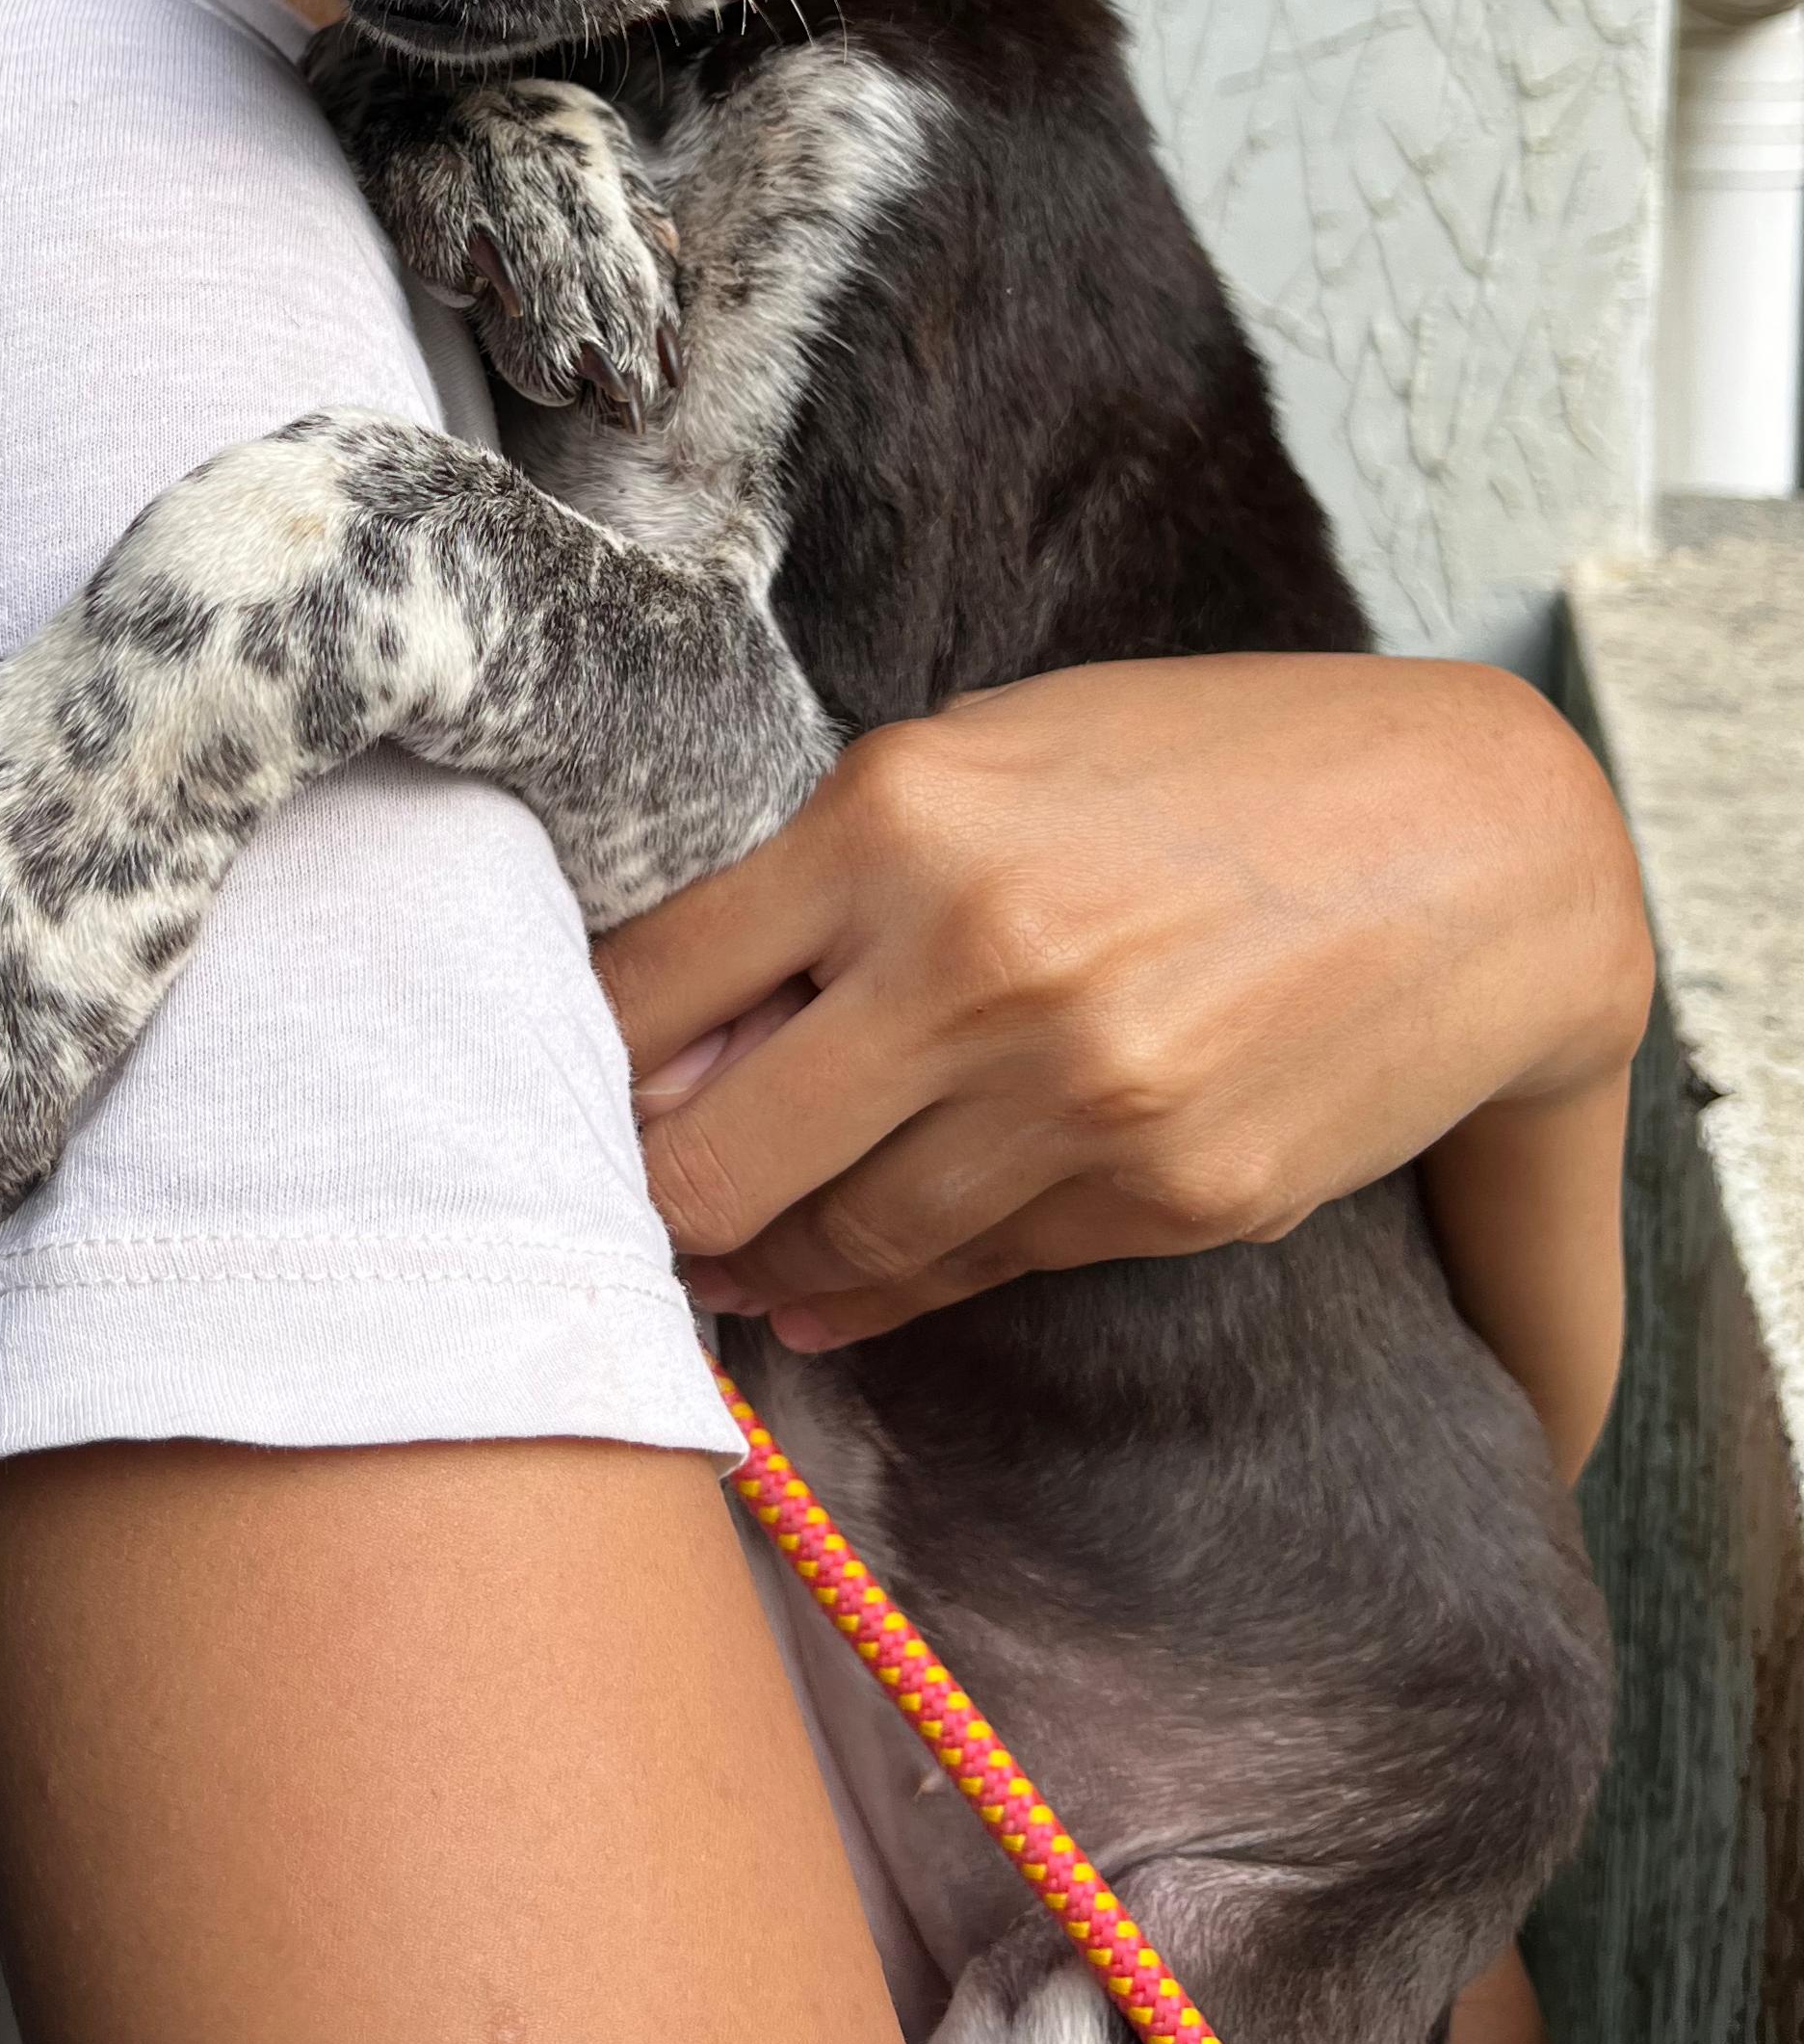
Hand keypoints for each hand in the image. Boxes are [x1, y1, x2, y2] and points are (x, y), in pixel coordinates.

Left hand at [595, 653, 1649, 1352]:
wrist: (1481, 846)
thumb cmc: (1215, 766)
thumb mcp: (999, 752)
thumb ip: (839, 877)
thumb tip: (690, 1036)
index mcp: (900, 817)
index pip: (654, 983)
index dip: (585, 1063)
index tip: (562, 1092)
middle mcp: (972, 961)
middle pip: (713, 1152)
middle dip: (648, 1200)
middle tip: (613, 1210)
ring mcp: (1075, 1094)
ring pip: (839, 1235)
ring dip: (757, 1260)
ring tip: (713, 1259)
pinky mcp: (1166, 1196)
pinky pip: (970, 1268)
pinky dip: (881, 1290)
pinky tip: (829, 1291)